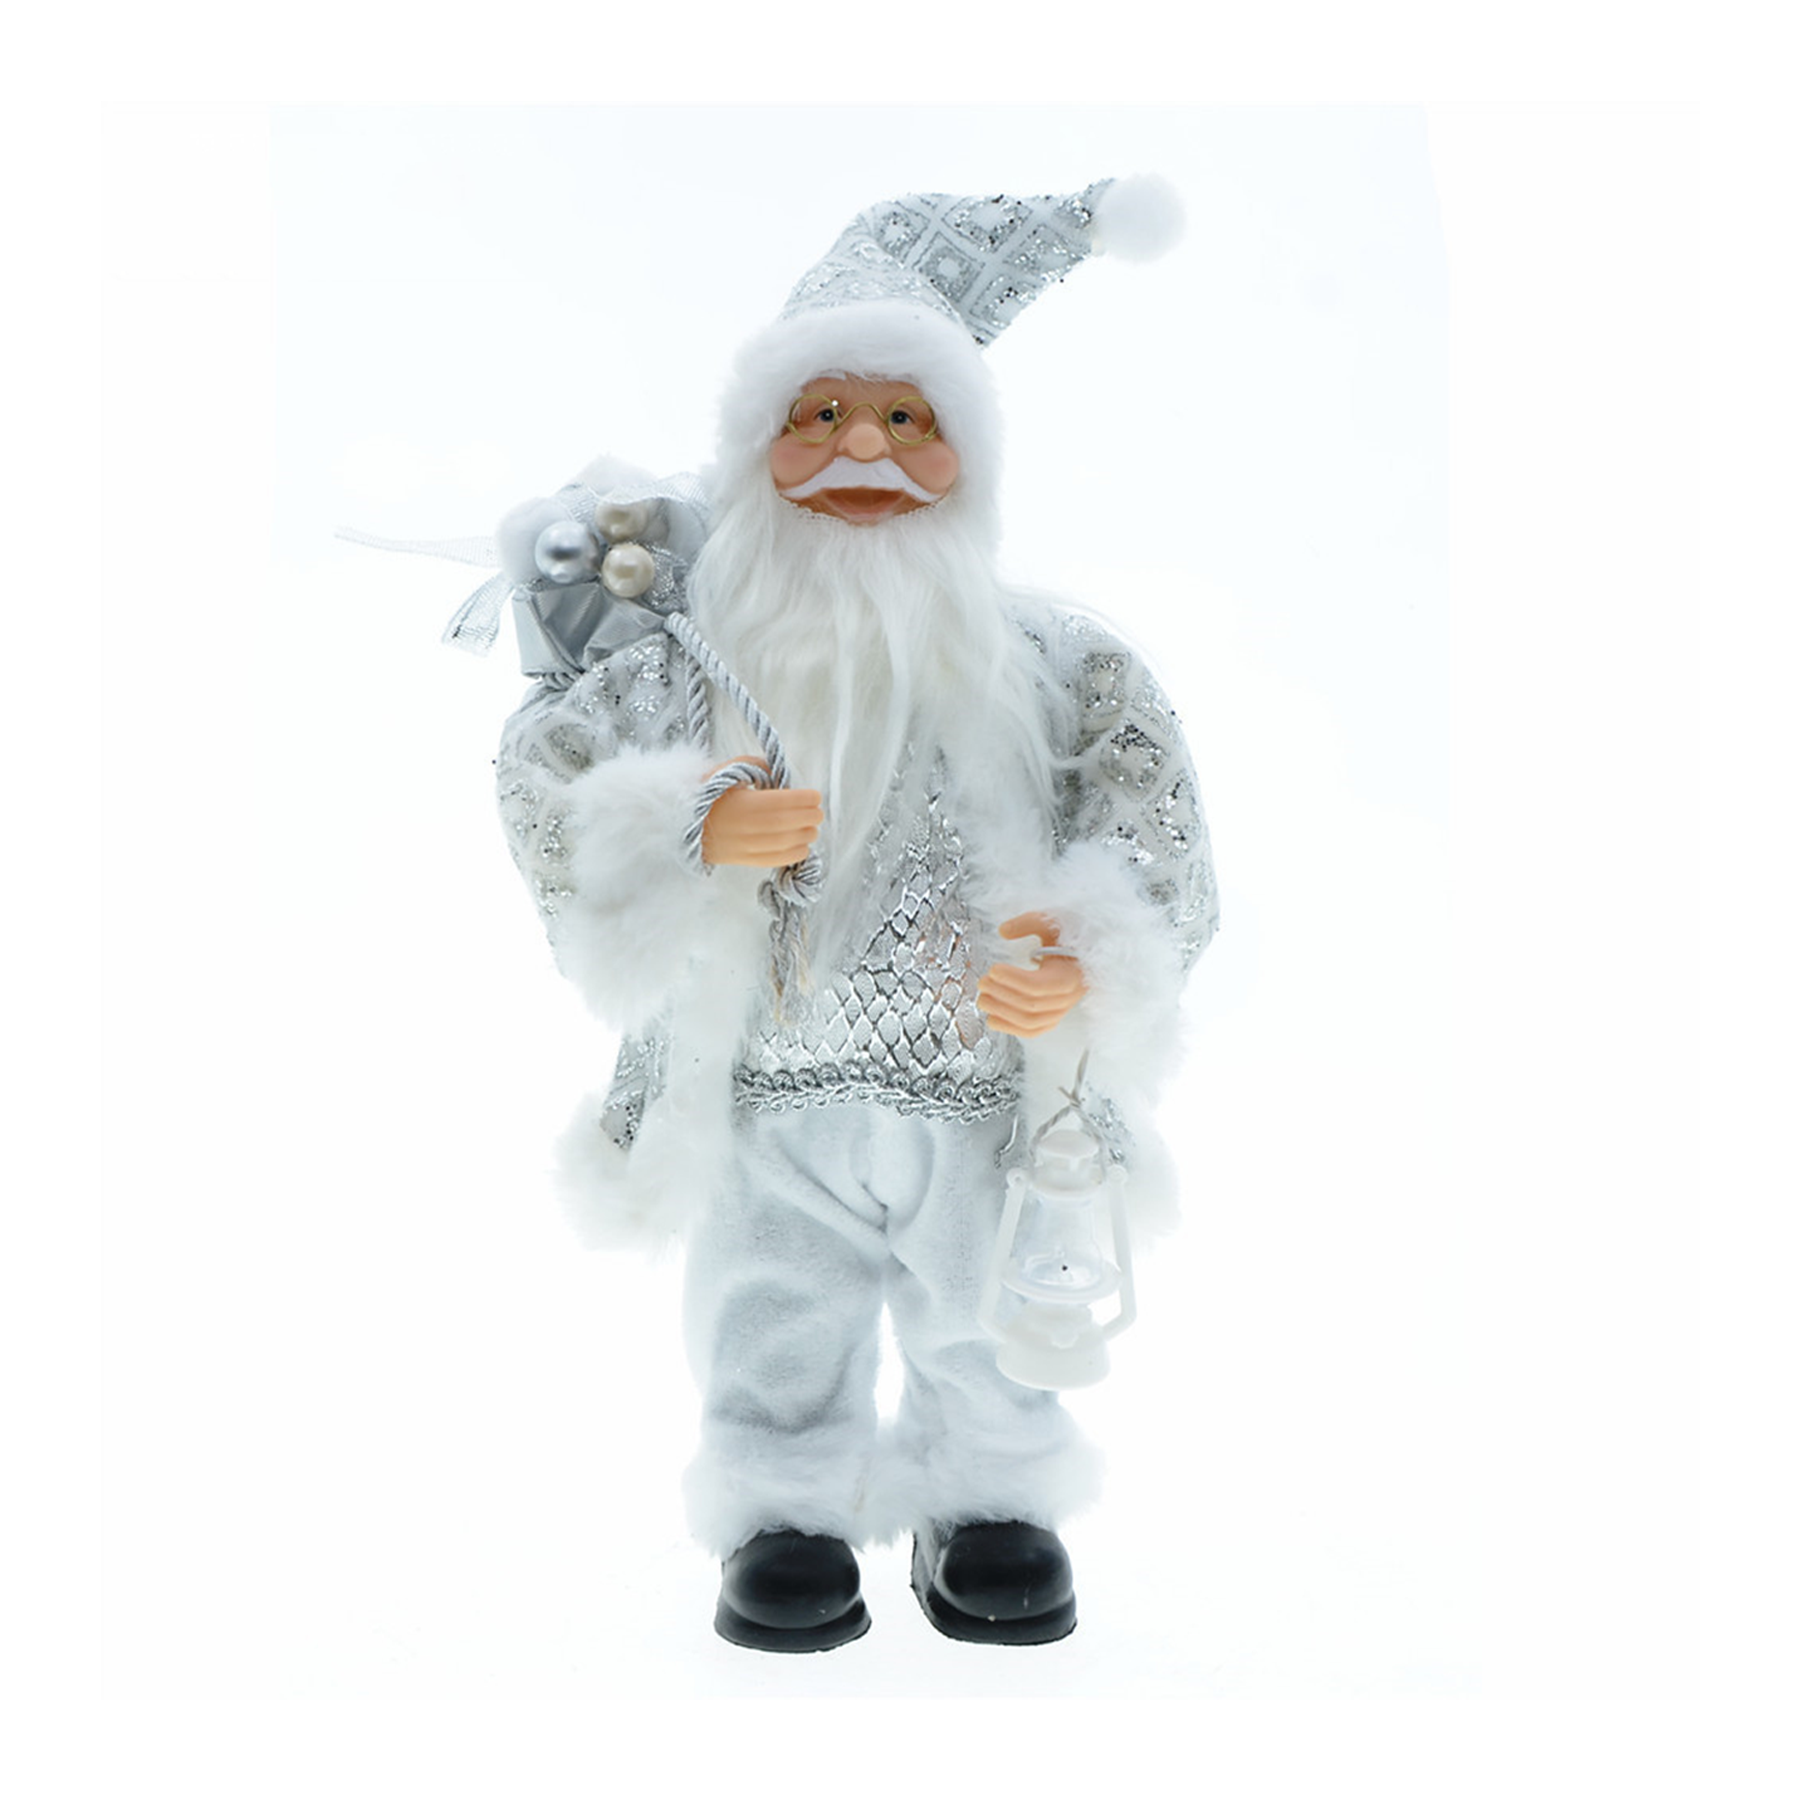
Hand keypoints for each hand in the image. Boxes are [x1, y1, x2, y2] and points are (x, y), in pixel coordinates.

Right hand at [700, 760, 823, 867]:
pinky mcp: (741, 860)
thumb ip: (756, 765)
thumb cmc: (707, 791)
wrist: (680, 820)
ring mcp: (743, 847)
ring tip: (812, 828)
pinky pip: (773, 861)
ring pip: (783, 845)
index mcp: (741, 803)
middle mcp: (744, 827)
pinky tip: (802, 846)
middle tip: (818, 812)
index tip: (815, 796)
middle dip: (808, 818)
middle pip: (785, 825)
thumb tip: (780, 774)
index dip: (803, 800)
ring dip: (804, 837)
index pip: (781, 804)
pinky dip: (792, 855)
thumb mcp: (727, 770)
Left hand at [977, 912, 1087, 1038]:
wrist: (1081, 958)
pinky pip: (1032, 1032)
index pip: (1038, 985)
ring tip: (982, 999)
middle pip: (1031, 1005)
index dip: (1012, 979)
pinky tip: (992, 1018)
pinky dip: (1010, 1028)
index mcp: (1070, 975)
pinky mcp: (1052, 1019)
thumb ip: (1028, 923)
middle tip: (983, 982)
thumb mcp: (1052, 923)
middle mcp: (1068, 997)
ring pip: (1030, 1022)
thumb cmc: (1068, 941)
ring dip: (1001, 1012)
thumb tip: (1004, 930)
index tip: (993, 969)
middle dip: (1001, 994)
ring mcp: (1061, 1011)